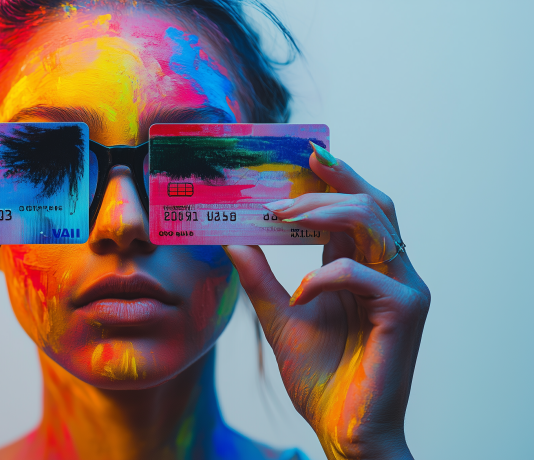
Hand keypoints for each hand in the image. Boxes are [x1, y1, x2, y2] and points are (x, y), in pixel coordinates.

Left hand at [225, 148, 430, 459]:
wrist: (343, 428)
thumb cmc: (321, 376)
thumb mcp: (279, 318)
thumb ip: (259, 278)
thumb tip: (231, 240)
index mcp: (363, 268)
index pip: (356, 207)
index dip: (336, 175)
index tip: (305, 150)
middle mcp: (390, 271)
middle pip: (371, 203)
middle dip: (326, 185)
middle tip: (281, 187)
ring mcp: (404, 288)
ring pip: (374, 221)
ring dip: (324, 211)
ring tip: (281, 217)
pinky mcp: (406, 312)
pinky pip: (363, 273)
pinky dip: (323, 276)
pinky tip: (299, 294)